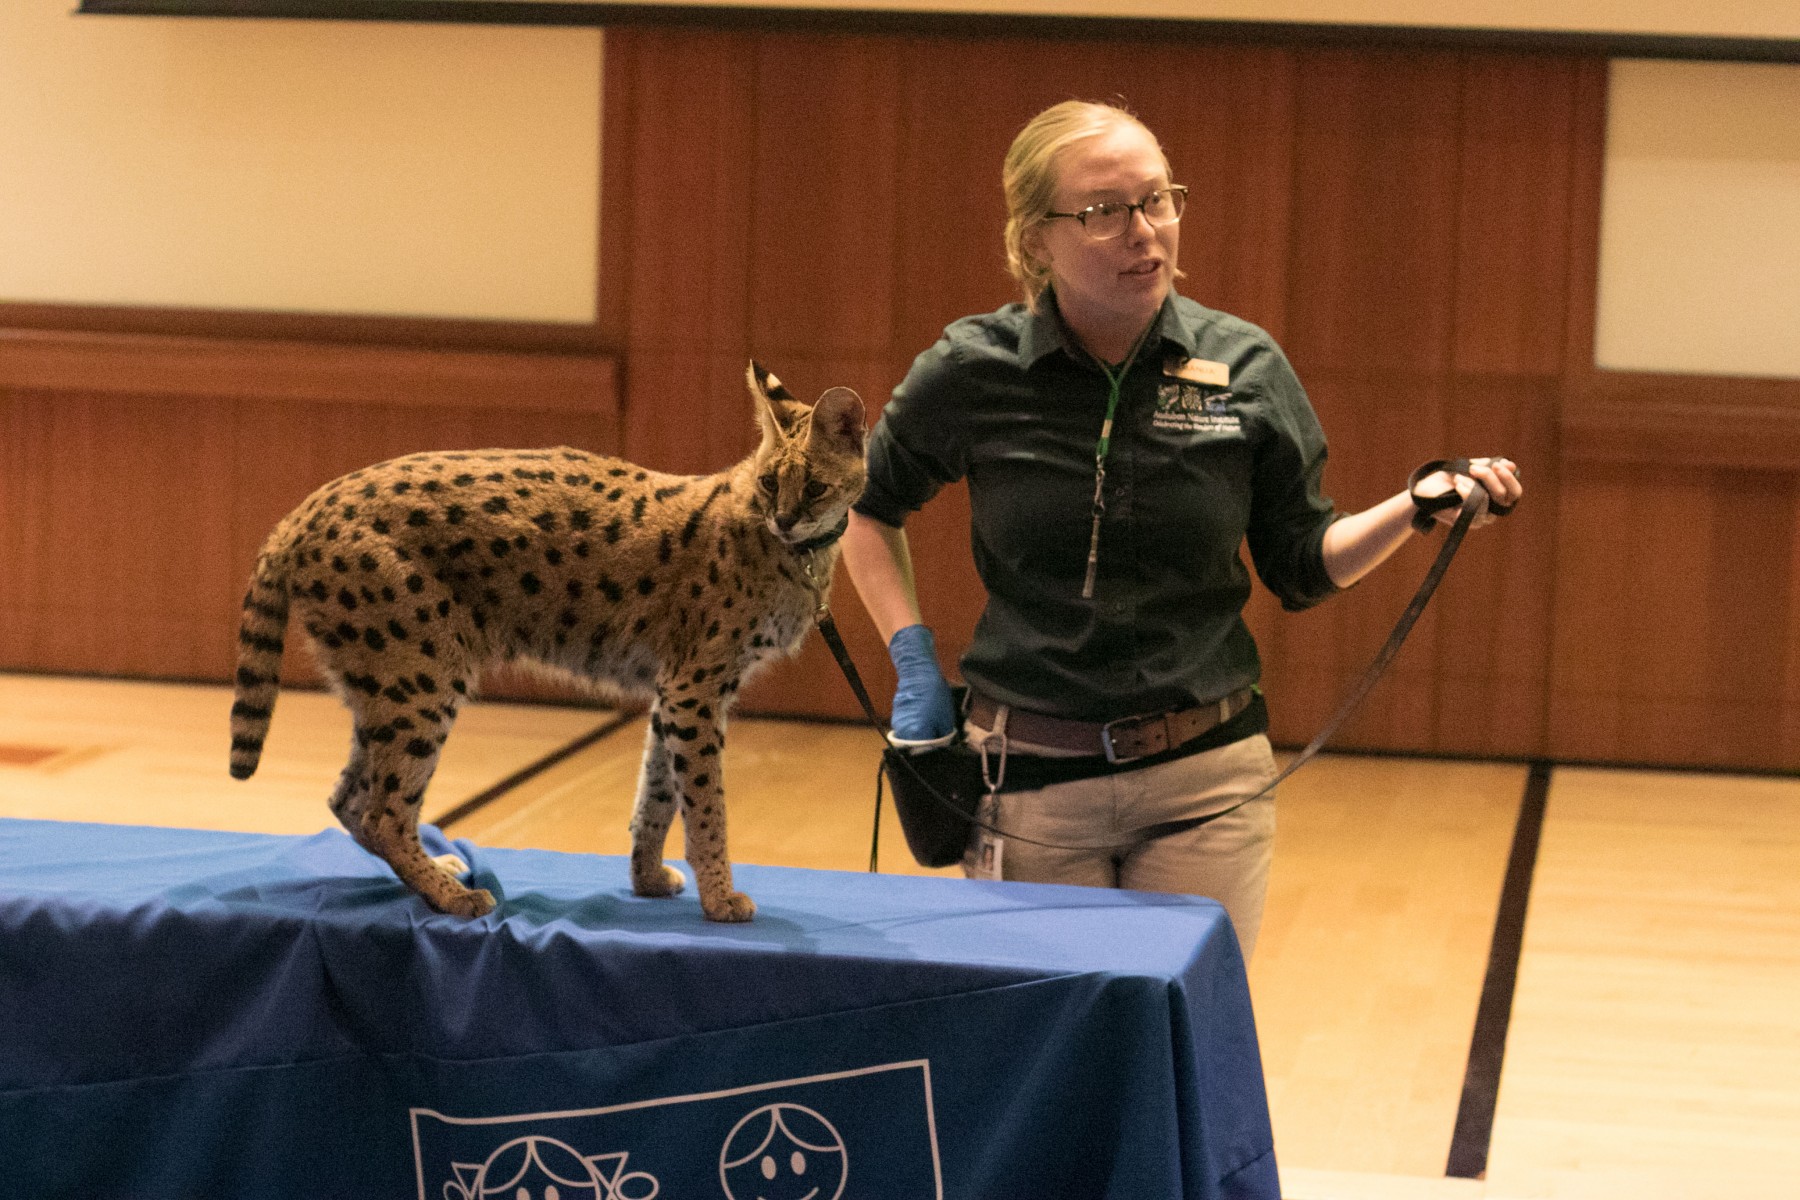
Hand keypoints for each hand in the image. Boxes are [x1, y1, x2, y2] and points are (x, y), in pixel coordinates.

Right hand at [886, 624, 955, 747]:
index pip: (925, 754)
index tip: (943, 750)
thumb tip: (944, 746)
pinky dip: (914, 728)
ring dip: (920, 737)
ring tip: (932, 729)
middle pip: (914, 749)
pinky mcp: (896, 715)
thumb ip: (943, 737)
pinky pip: (906, 728)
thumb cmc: (934, 694)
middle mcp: (902, 732)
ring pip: (909, 738)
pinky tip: (924, 719)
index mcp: (914, 735)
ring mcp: (897, 723)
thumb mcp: (946, 719)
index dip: (935, 753)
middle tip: (938, 740)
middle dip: (927, 747)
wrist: (919, 672)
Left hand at [1416, 457, 1521, 529]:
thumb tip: (1511, 464)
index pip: (1514, 493)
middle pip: (1503, 496)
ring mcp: (1479, 519)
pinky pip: (1473, 508)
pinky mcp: (1465, 522)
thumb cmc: (1449, 479)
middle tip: (1475, 468)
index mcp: (1496, 499)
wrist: (1424, 489)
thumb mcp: (1471, 468)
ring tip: (1459, 477)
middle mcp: (1491, 511)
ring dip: (1473, 484)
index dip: (1509, 478)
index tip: (1497, 464)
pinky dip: (1466, 491)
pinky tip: (1457, 485)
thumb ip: (1490, 467)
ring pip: (1488, 501)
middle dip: (1490, 477)